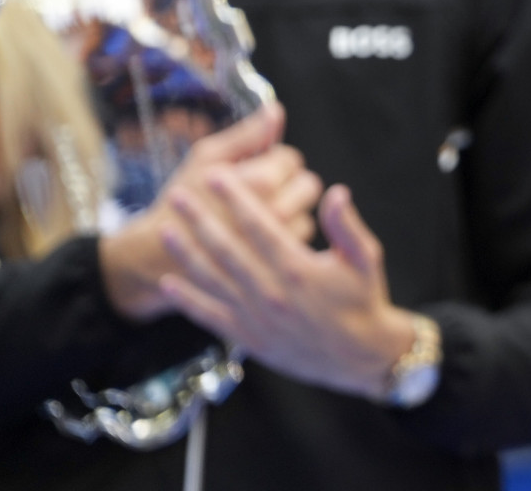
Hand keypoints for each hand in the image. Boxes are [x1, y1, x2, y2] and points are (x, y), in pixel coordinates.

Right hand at [100, 103, 321, 321]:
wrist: (159, 254)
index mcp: (261, 182)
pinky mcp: (275, 265)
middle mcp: (276, 212)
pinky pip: (297, 239)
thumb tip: (276, 110)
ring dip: (290, 208)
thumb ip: (248, 134)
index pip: (291, 159)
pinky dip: (285, 233)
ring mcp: (277, 243)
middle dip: (288, 182)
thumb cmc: (183, 200)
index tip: (253, 168)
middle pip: (307, 185)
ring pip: (306, 212)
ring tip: (258, 211)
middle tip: (262, 189)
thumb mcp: (207, 157)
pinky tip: (260, 232)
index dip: (273, 160)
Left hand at [159, 178, 418, 400]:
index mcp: (296, 267)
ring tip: (164, 230)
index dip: (235, 198)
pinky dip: (187, 301)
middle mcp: (270, 291)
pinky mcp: (249, 336)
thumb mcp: (365, 258)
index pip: (258, 224)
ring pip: (212, 279)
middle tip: (177, 194)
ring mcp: (255, 316)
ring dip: (185, 253)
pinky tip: (168, 284)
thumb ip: (346, 225)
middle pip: (225, 248)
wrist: (358, 354)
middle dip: (199, 218)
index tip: (216, 176)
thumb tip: (336, 192)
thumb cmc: (362, 299)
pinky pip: (211, 316)